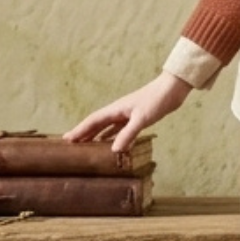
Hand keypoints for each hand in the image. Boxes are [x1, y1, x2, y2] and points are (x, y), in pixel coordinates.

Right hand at [63, 71, 192, 152]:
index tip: (66, 139)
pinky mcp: (138, 118)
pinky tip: (113, 144)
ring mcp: (128, 114)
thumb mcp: (142, 119)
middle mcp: (118, 111)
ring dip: (97, 136)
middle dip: (84, 133)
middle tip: (71, 144)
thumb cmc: (157, 100)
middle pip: (97, 124)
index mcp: (115, 109)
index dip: (80, 130)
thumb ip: (128, 134)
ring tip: (87, 146)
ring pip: (108, 127)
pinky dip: (114, 137)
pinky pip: (120, 129)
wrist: (173, 89)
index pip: (93, 121)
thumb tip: (113, 150)